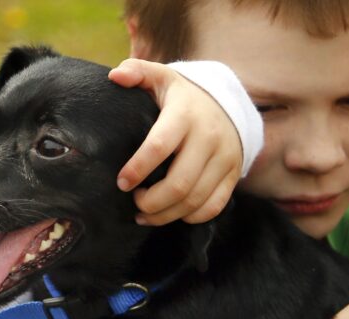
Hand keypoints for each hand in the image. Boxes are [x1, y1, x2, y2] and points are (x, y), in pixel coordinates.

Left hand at [108, 59, 242, 224]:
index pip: (160, 146)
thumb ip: (137, 71)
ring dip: (165, 215)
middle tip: (134, 201)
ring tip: (144, 214)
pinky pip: (213, 206)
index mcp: (185, 114)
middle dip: (151, 202)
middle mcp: (209, 137)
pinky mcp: (233, 174)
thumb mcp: (162, 77)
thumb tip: (115, 76)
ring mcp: (225, 158)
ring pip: (195, 200)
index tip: (122, 182)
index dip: (138, 168)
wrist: (227, 104)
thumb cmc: (182, 97)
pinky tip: (172, 213)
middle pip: (179, 184)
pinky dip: (190, 216)